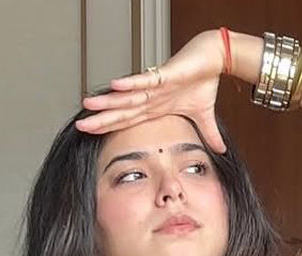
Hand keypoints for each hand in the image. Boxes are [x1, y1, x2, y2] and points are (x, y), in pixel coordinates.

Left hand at [75, 30, 228, 154]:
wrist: (215, 58)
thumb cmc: (204, 80)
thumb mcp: (205, 117)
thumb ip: (209, 135)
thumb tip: (220, 151)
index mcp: (156, 107)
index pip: (128, 120)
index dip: (110, 127)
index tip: (92, 134)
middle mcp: (151, 97)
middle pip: (122, 111)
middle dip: (101, 119)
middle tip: (80, 126)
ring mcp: (156, 86)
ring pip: (128, 97)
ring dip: (108, 102)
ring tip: (88, 105)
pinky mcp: (165, 75)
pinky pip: (145, 80)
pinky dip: (131, 83)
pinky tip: (114, 86)